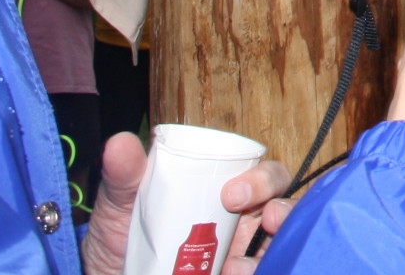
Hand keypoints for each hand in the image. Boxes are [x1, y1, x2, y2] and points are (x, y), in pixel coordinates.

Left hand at [81, 133, 291, 274]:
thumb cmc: (120, 237)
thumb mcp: (120, 205)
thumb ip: (123, 175)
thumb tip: (119, 143)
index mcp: (228, 190)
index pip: (266, 176)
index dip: (263, 180)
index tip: (233, 195)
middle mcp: (244, 221)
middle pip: (285, 209)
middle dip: (285, 211)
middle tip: (268, 220)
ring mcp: (242, 254)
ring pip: (280, 246)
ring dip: (274, 251)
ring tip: (240, 268)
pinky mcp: (235, 274)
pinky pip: (263, 270)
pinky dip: (255, 271)